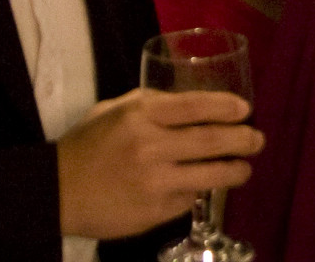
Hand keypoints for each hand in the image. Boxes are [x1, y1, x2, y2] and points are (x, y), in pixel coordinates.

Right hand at [57, 89, 262, 239]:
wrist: (57, 192)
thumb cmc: (86, 145)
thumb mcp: (113, 109)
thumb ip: (149, 103)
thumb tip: (188, 103)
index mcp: (140, 114)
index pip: (195, 106)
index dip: (226, 107)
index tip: (245, 109)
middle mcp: (151, 146)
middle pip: (211, 141)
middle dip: (242, 140)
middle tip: (258, 139)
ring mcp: (155, 181)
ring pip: (209, 176)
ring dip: (235, 171)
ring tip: (245, 168)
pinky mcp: (155, 211)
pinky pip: (188, 199)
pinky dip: (199, 192)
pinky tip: (203, 186)